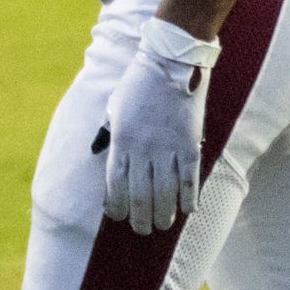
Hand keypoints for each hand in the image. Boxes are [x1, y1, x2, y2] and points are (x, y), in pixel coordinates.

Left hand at [97, 20, 217, 233]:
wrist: (172, 59)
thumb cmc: (141, 81)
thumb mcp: (116, 105)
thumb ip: (109, 131)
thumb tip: (98, 150)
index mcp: (121, 140)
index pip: (114, 184)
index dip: (115, 205)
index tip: (118, 217)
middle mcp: (142, 149)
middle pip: (139, 194)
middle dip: (140, 217)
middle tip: (144, 229)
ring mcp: (167, 147)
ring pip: (164, 191)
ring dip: (163, 212)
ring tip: (164, 225)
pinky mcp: (190, 141)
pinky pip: (189, 176)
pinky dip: (188, 195)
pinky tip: (188, 209)